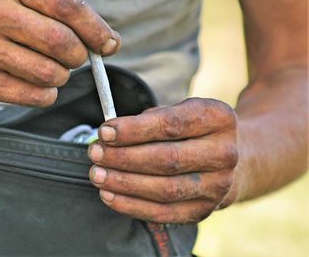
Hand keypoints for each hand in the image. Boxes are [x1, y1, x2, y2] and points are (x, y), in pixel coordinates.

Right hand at [0, 0, 119, 105]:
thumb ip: (58, 12)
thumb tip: (109, 42)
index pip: (66, 5)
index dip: (96, 29)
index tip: (110, 44)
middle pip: (62, 43)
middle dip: (78, 56)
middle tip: (71, 57)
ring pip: (51, 75)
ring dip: (60, 77)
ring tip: (47, 69)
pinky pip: (35, 96)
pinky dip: (46, 94)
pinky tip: (36, 84)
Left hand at [88, 98, 238, 223]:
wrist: (227, 158)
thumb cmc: (191, 130)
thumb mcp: (180, 110)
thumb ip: (150, 119)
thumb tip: (110, 135)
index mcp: (219, 118)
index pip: (172, 124)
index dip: (134, 130)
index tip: (105, 131)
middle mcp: (224, 153)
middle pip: (167, 159)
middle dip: (124, 157)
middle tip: (96, 153)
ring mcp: (218, 186)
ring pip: (165, 189)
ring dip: (124, 183)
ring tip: (98, 174)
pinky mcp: (203, 210)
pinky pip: (164, 213)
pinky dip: (131, 206)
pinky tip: (109, 195)